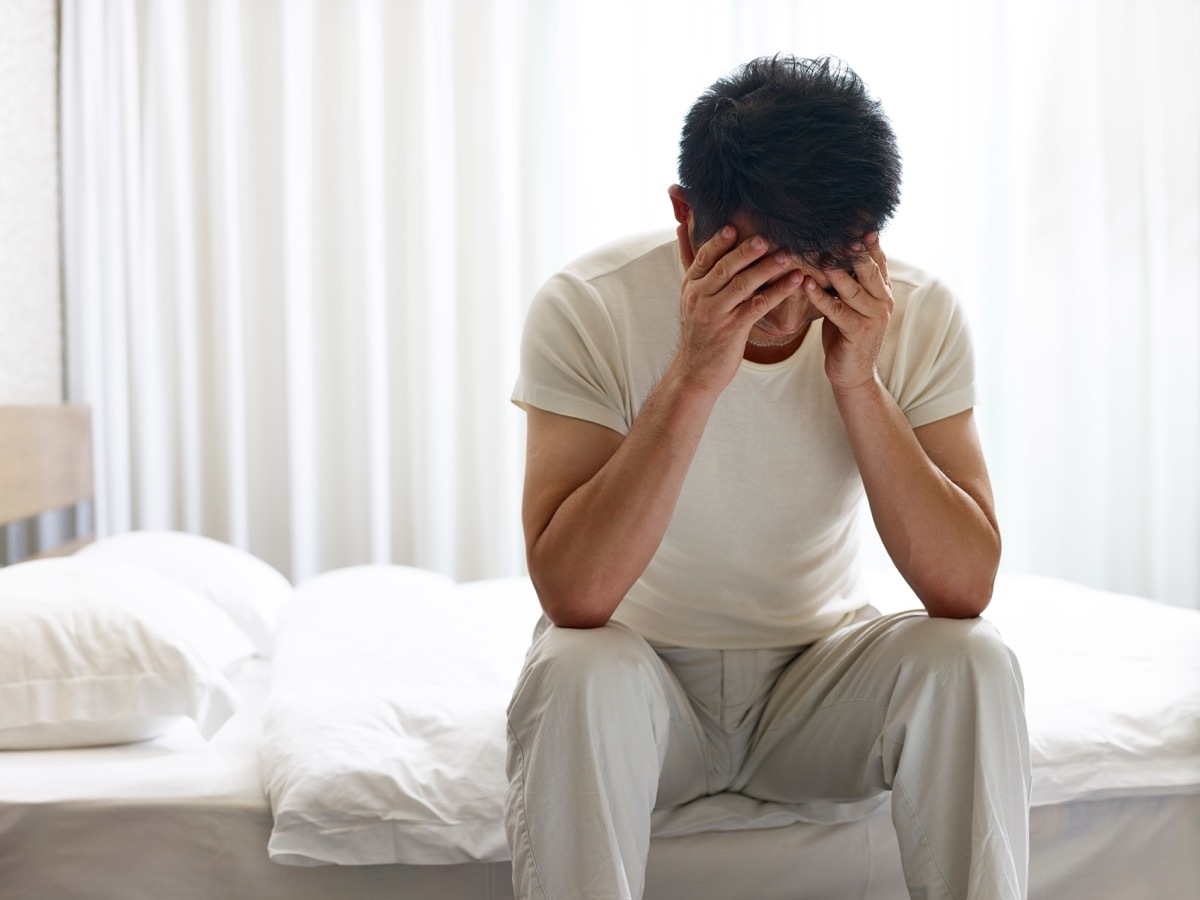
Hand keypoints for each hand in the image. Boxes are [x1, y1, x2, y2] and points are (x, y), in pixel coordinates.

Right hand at [674, 223, 800, 394]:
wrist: (695, 372)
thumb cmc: (700, 333)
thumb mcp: (692, 301)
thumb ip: (697, 270)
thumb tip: (685, 231)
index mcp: (691, 286)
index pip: (704, 258)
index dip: (719, 241)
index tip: (734, 226)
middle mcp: (700, 297)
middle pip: (725, 268)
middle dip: (746, 251)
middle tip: (767, 236)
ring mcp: (716, 314)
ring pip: (743, 285)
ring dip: (767, 269)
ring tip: (787, 256)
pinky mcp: (732, 330)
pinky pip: (758, 306)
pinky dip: (778, 292)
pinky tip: (794, 282)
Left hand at [801, 232, 892, 392]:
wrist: (852, 373)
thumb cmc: (845, 334)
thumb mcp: (849, 303)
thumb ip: (848, 280)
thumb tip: (830, 250)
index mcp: (882, 291)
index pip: (877, 259)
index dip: (867, 241)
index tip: (856, 220)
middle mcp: (883, 301)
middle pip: (868, 268)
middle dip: (854, 250)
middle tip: (838, 231)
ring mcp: (873, 318)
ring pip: (854, 288)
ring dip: (835, 270)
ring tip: (819, 255)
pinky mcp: (859, 333)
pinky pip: (838, 311)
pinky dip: (821, 297)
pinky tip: (806, 284)